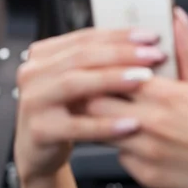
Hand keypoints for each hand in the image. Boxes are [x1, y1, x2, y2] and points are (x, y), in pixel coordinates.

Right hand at [14, 27, 166, 181]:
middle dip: (122, 53)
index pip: (86, 37)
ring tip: (144, 79)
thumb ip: (102, 64)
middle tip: (154, 55)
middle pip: (81, 56)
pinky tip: (132, 123)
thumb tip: (145, 46)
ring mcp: (33, 101)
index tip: (152, 36)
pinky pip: (76, 126)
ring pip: (74, 84)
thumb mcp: (82, 84)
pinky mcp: (39, 131)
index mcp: (44, 55)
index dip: (120, 35)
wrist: (39, 152)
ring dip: (112, 79)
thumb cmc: (68, 114)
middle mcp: (34, 73)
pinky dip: (106, 125)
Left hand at [85, 8, 187, 187]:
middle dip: (94, 98)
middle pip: (96, 104)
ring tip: (114, 118)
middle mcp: (154, 123)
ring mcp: (149, 152)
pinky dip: (125, 150)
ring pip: (103, 133)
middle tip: (99, 95)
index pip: (114, 76)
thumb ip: (186, 48)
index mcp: (167, 95)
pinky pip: (121, 158)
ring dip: (104, 125)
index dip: (103, 73)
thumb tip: (176, 16)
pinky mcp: (147, 175)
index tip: (102, 72)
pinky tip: (140, 143)